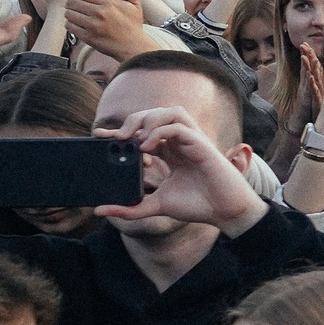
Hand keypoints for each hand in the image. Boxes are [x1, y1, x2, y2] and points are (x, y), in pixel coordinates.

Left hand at [63, 0, 155, 62]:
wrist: (134, 48)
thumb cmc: (134, 26)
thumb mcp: (135, 5)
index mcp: (108, 3)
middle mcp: (98, 13)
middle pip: (71, 3)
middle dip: (69, 2)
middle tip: (72, 3)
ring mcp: (92, 26)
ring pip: (69, 14)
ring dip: (69, 13)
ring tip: (74, 14)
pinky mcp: (88, 37)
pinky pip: (70, 27)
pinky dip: (70, 24)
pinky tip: (76, 24)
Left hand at [95, 106, 265, 233]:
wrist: (224, 212)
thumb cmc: (197, 206)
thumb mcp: (156, 205)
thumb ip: (130, 208)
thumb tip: (99, 210)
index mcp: (170, 152)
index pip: (143, 132)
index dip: (121, 131)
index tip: (99, 137)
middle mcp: (180, 142)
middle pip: (154, 114)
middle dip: (132, 121)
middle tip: (116, 138)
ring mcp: (191, 140)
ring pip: (169, 112)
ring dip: (148, 119)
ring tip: (135, 139)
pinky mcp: (201, 143)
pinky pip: (178, 125)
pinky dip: (160, 131)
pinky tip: (148, 147)